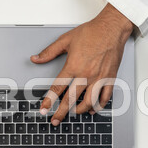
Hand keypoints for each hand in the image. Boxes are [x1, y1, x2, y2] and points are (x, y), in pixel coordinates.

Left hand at [31, 4, 133, 124]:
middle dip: (61, 112)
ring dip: (79, 110)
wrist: (112, 28)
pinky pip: (104, 97)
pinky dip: (98, 105)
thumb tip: (36, 58)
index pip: (57, 88)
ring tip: (74, 113)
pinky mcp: (109, 78)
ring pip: (89, 101)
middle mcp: (86, 74)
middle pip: (71, 99)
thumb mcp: (66, 40)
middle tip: (55, 120)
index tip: (44, 110)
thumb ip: (49, 52)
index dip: (49, 101)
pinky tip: (92, 108)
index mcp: (73, 66)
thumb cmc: (92, 32)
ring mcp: (99, 78)